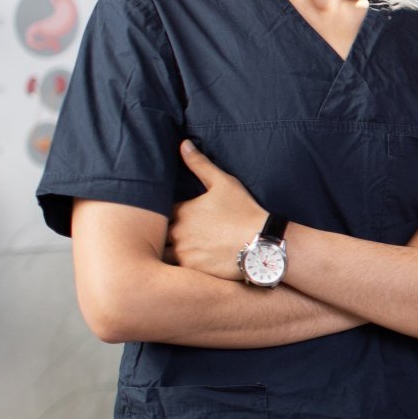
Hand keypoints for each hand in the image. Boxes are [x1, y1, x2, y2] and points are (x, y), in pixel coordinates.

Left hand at [168, 140, 266, 280]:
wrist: (264, 243)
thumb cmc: (245, 211)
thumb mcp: (224, 183)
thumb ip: (200, 164)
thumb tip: (183, 144)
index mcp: (181, 211)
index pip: (156, 214)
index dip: (158, 217)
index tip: (163, 219)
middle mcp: (177, 233)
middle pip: (154, 237)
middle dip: (155, 237)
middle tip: (156, 238)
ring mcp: (184, 255)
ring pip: (160, 256)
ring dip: (162, 255)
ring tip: (166, 256)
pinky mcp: (192, 273)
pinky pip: (174, 274)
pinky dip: (175, 272)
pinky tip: (180, 270)